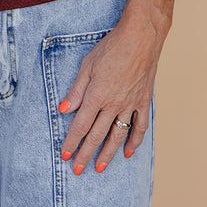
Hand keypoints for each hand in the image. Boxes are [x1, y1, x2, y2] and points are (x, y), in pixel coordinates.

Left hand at [58, 8, 161, 173]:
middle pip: (97, 135)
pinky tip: (128, 152)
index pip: (80, 125)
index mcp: (97, 94)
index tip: (65, 155)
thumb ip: (76, 90)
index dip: (72, 142)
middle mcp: (113, 103)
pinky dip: (135, 141)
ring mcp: (130, 103)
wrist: (141, 36)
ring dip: (108, 153)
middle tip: (78, 170)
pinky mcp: (144, 100)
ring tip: (100, 168)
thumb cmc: (112, 46)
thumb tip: (63, 109)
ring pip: (117, 135)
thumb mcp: (88, 64)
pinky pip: (140, 126)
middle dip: (85, 154)